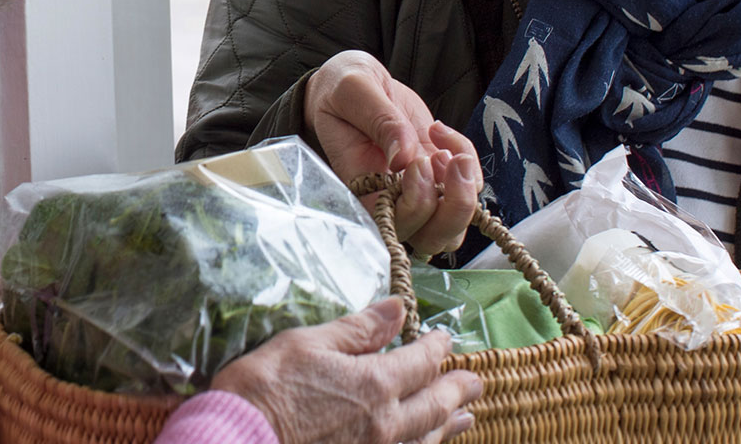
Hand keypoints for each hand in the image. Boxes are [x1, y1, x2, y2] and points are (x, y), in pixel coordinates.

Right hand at [211, 299, 482, 443]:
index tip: (446, 339)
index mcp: (375, 383)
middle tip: (476, 382)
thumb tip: (398, 309)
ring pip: (425, 439)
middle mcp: (386, 424)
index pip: (421, 362)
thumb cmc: (264, 389)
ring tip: (465, 418)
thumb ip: (357, 329)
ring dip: (448, 426)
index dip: (437, 348)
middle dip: (457, 390)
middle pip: (434, 405)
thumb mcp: (306, 344)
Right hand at [303, 51, 482, 255]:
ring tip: (450, 151)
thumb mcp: (354, 91)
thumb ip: (379, 120)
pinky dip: (468, 160)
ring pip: (454, 227)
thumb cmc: (343, 89)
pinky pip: (468, 187)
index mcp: (360, 189)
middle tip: (444, 158)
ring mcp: (418, 192)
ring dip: (465, 192)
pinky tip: (441, 132)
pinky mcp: (438, 177)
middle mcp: (391, 201)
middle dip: (452, 207)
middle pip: (432, 238)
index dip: (415, 205)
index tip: (416, 161)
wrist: (356, 84)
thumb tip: (404, 157)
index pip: (394, 226)